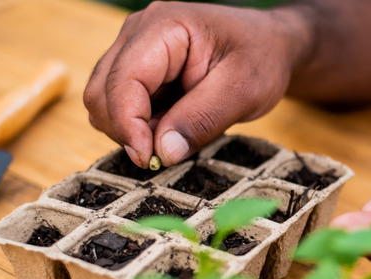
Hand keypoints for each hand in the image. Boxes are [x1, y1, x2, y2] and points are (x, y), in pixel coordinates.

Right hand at [84, 2, 308, 167]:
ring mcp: (133, 51)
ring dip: (134, 130)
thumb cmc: (260, 58)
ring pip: (105, 103)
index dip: (128, 126)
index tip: (150, 159)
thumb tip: (163, 153)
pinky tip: (174, 126)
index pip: (123, 81)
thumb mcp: (243, 91)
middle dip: (127, 131)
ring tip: (179, 132)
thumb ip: (202, 120)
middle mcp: (138, 34)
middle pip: (101, 93)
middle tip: (168, 151)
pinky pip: (121, 107)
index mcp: (163, 27)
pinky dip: (141, 127)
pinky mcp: (138, 70)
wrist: (269, 45)